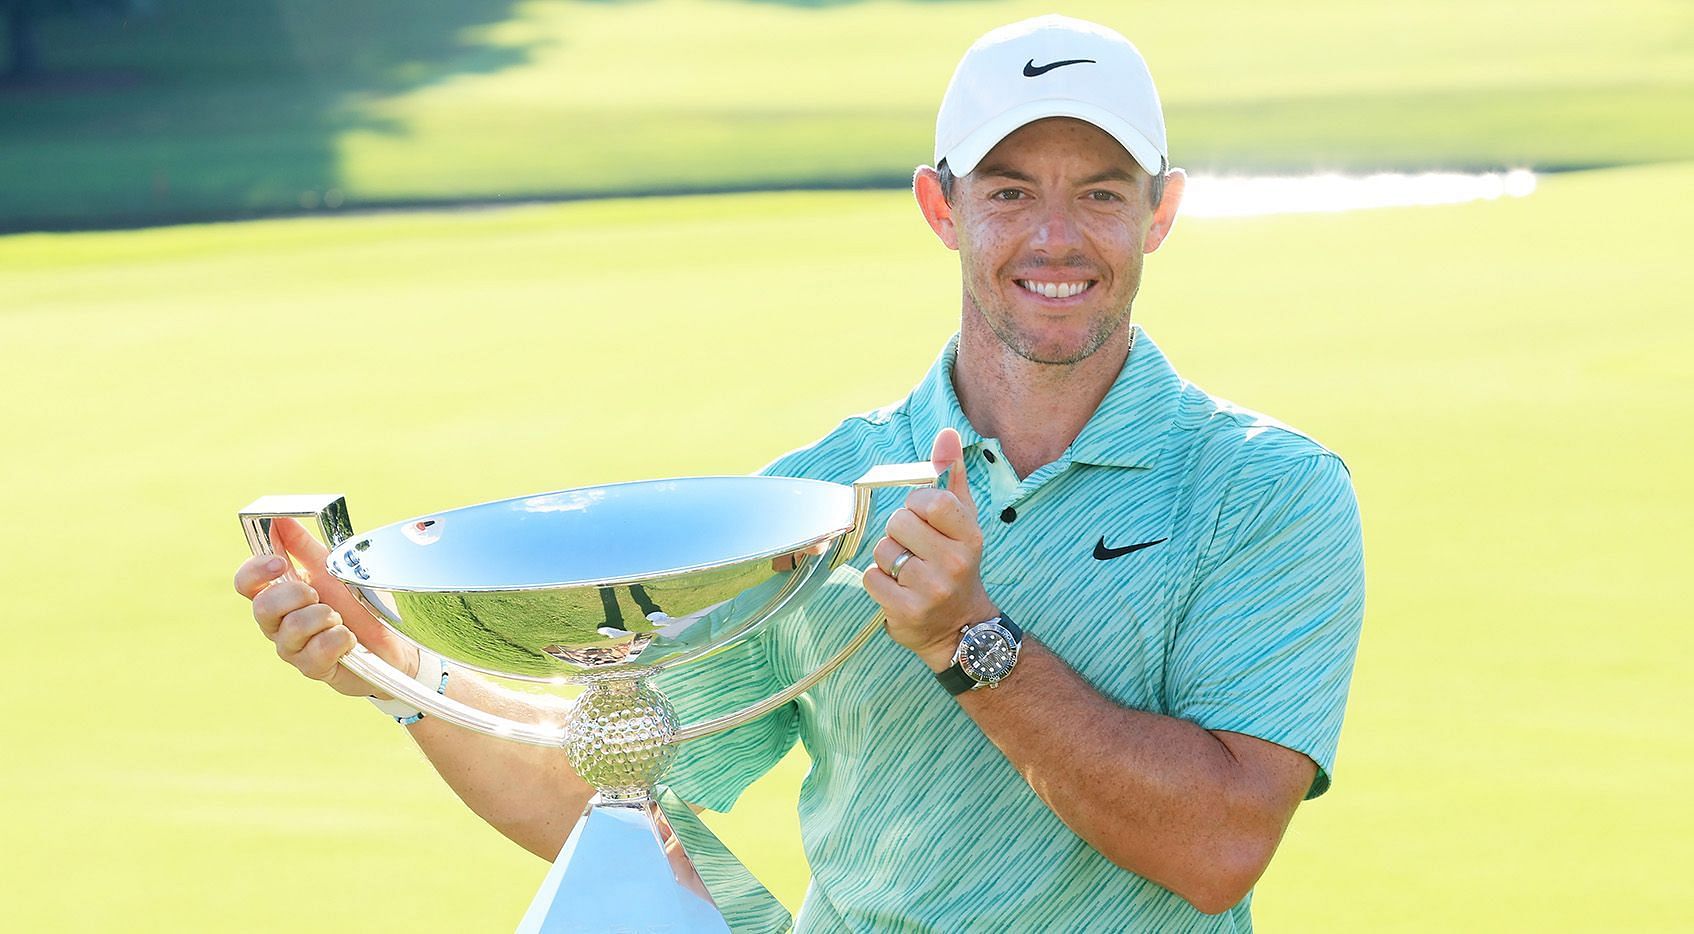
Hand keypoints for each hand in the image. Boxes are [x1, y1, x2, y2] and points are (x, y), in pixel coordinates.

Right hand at [233, 517, 418, 698]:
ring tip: (340, 618)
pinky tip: (349, 639)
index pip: (245, 583)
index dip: (255, 571)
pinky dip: (340, 639)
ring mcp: (293, 649)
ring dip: (324, 617)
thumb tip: (279, 517)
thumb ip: (303, 546)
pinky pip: (318, 651)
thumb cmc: (356, 603)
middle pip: (262, 607)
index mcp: (279, 594)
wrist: (393, 640)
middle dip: (296, 595)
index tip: (280, 562)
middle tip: (319, 595)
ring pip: (292, 629)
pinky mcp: (313, 669)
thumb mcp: (332, 568)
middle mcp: (278, 623)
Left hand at [863, 427, 998, 670]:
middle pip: (899, 523)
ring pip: (883, 550)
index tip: (922, 519)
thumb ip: (951, 476)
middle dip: (899, 533)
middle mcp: (955, 562)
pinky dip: (877, 582)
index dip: (916, 505)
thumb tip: (946, 433)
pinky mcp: (908, 611)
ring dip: (887, 559)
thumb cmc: (955, 564)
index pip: (930, 500)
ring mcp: (932, 589)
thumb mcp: (961, 521)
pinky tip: (897, 589)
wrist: (961, 628)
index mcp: (970, 535)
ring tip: (907, 572)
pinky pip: (871, 578)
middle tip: (914, 550)